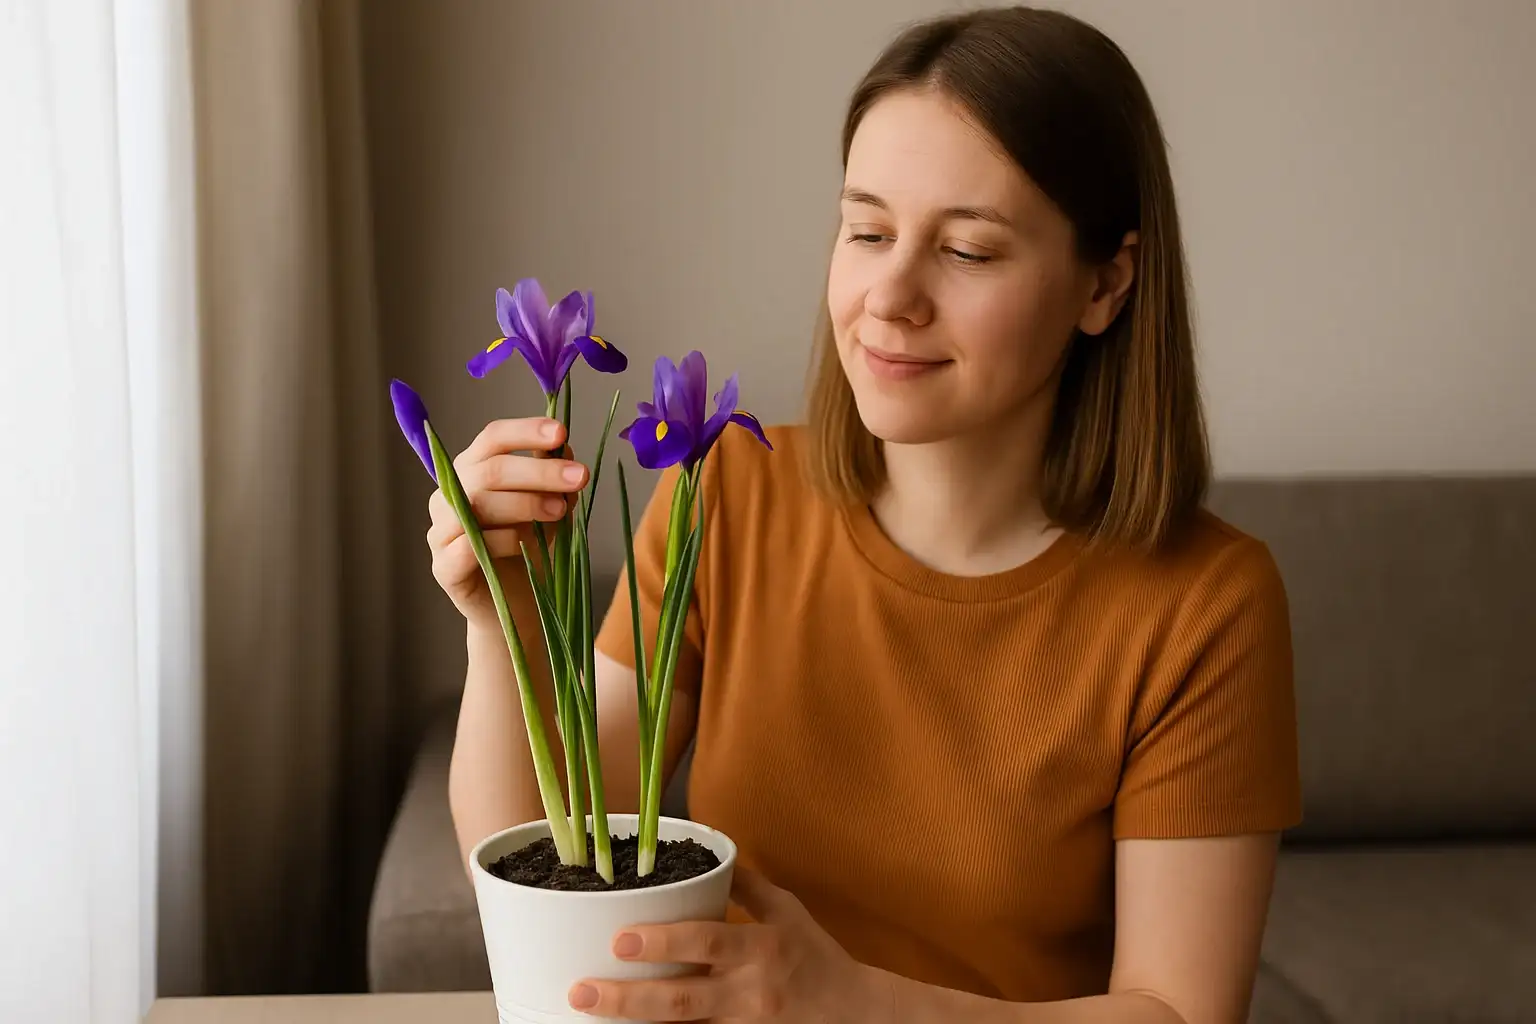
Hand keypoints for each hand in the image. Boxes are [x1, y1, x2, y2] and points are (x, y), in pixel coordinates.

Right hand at [425, 416, 587, 632]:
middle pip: (489, 470)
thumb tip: (563, 446)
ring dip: (526, 503)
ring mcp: (440, 532)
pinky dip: (506, 540)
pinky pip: (471, 545)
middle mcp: (448, 496)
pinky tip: (530, 544)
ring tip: (562, 511)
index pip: (492, 438)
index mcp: (471, 471)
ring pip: (478, 504)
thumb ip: (553, 478)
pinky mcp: (443, 567)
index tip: (561, 433)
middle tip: (579, 477)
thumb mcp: (550, 508)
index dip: (525, 431)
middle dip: (538, 471)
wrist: (519, 607)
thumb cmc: (530, 550)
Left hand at [567, 865, 886, 1021]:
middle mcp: (750, 993)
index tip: (620, 938)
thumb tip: (707, 850)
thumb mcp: (788, 911)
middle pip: (682, 1001)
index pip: (708, 943)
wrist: (856, 1014)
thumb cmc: (816, 956)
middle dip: (628, 999)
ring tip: (589, 1019)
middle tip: (581, 991)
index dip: (664, 941)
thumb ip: (745, 886)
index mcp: (761, 948)